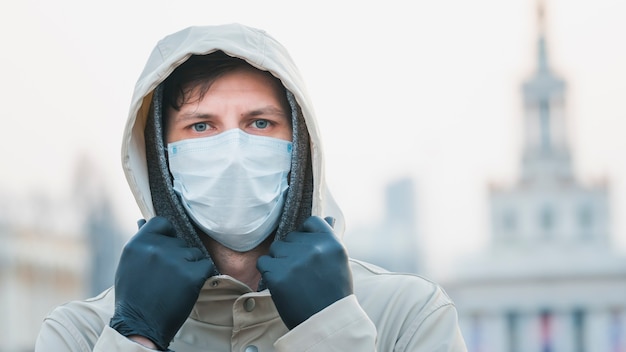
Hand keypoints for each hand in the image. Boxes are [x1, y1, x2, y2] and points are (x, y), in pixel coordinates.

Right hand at [110, 216, 213, 349]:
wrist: (141, 326)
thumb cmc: (134, 296)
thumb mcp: (129, 265)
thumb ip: (141, 243)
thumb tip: (143, 220)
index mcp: (138, 243)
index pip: (162, 223)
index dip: (168, 235)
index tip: (167, 249)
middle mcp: (156, 248)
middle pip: (180, 241)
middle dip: (179, 256)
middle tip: (167, 278)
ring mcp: (175, 260)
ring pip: (194, 253)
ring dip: (190, 266)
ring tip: (175, 285)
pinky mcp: (192, 274)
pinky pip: (206, 265)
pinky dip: (201, 276)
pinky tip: (188, 288)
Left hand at [257, 216, 352, 328]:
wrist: (325, 322)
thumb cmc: (333, 292)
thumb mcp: (338, 262)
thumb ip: (329, 240)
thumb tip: (328, 218)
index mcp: (331, 243)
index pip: (311, 222)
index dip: (305, 234)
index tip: (306, 249)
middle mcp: (313, 248)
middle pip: (290, 237)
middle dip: (292, 252)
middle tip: (301, 273)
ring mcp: (294, 260)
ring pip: (276, 248)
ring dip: (279, 261)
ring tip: (292, 279)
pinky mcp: (277, 274)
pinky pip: (263, 262)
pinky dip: (269, 272)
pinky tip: (281, 284)